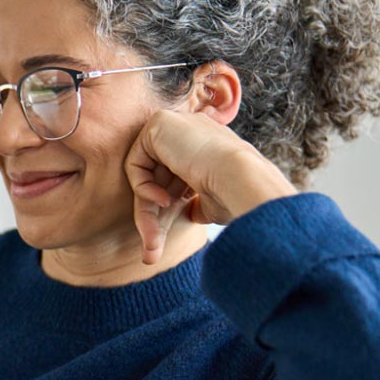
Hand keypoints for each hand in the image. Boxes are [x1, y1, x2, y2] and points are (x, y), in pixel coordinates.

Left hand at [123, 108, 297, 262]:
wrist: (243, 179)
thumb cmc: (234, 196)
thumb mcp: (212, 203)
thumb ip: (196, 203)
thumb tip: (191, 213)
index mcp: (206, 148)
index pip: (174, 182)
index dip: (168, 212)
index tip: (161, 243)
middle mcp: (190, 133)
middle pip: (157, 181)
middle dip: (151, 219)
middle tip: (150, 255)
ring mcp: (176, 126)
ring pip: (144, 177)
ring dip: (145, 213)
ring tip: (153, 243)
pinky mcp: (160, 123)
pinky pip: (135, 162)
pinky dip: (143, 187)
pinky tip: (162, 201)